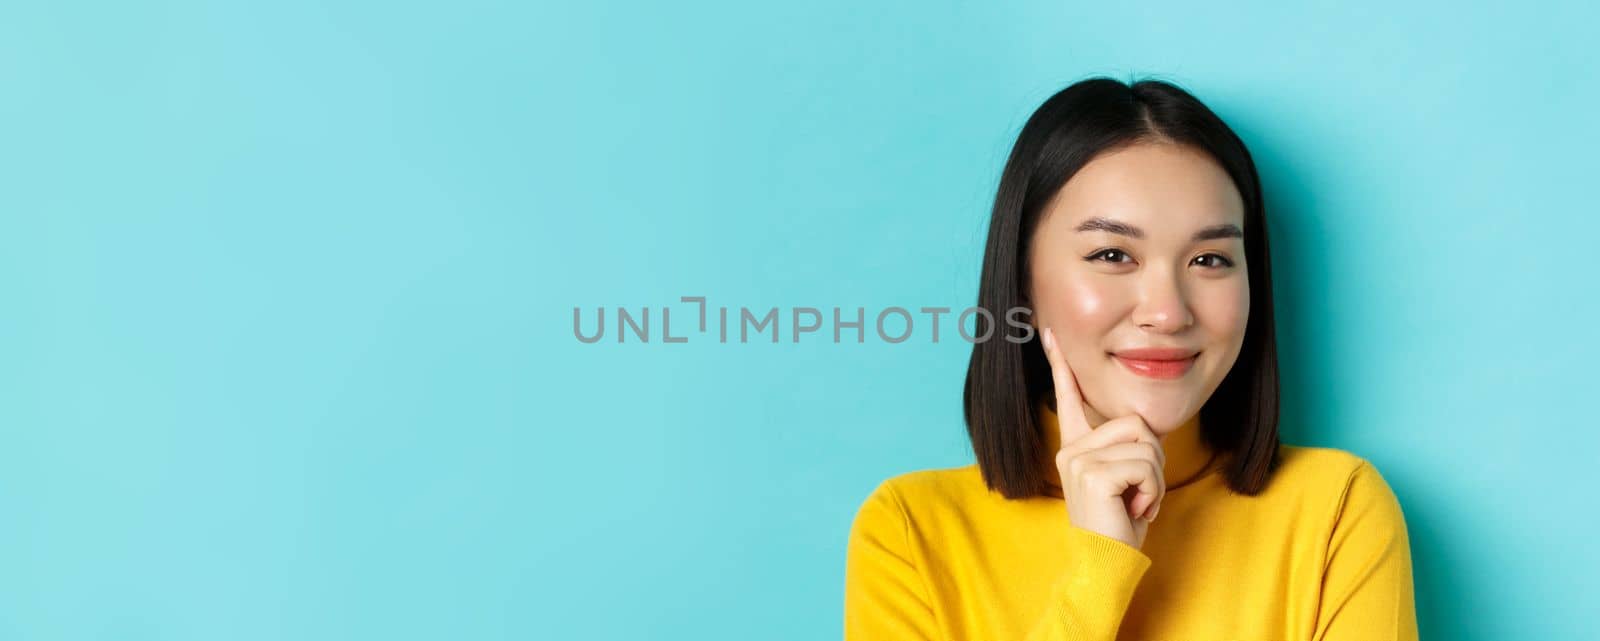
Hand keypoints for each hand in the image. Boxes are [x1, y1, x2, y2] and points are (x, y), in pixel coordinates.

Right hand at [1040, 327, 1166, 549]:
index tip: (1050, 334)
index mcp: (1075, 447)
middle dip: (1153, 460)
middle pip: (1137, 424)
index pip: (1068, 398)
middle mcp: (1071, 448)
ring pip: (1146, 445)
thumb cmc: (1119, 523)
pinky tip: (1133, 511)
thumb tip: (1138, 427)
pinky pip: (1145, 467)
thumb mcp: (1124, 479)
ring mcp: (1078, 459)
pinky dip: (1152, 493)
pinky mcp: (1092, 472)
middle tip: (1138, 494)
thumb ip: (1125, 449)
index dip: (1060, 364)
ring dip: (1154, 480)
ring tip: (1134, 504)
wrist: (1106, 562)